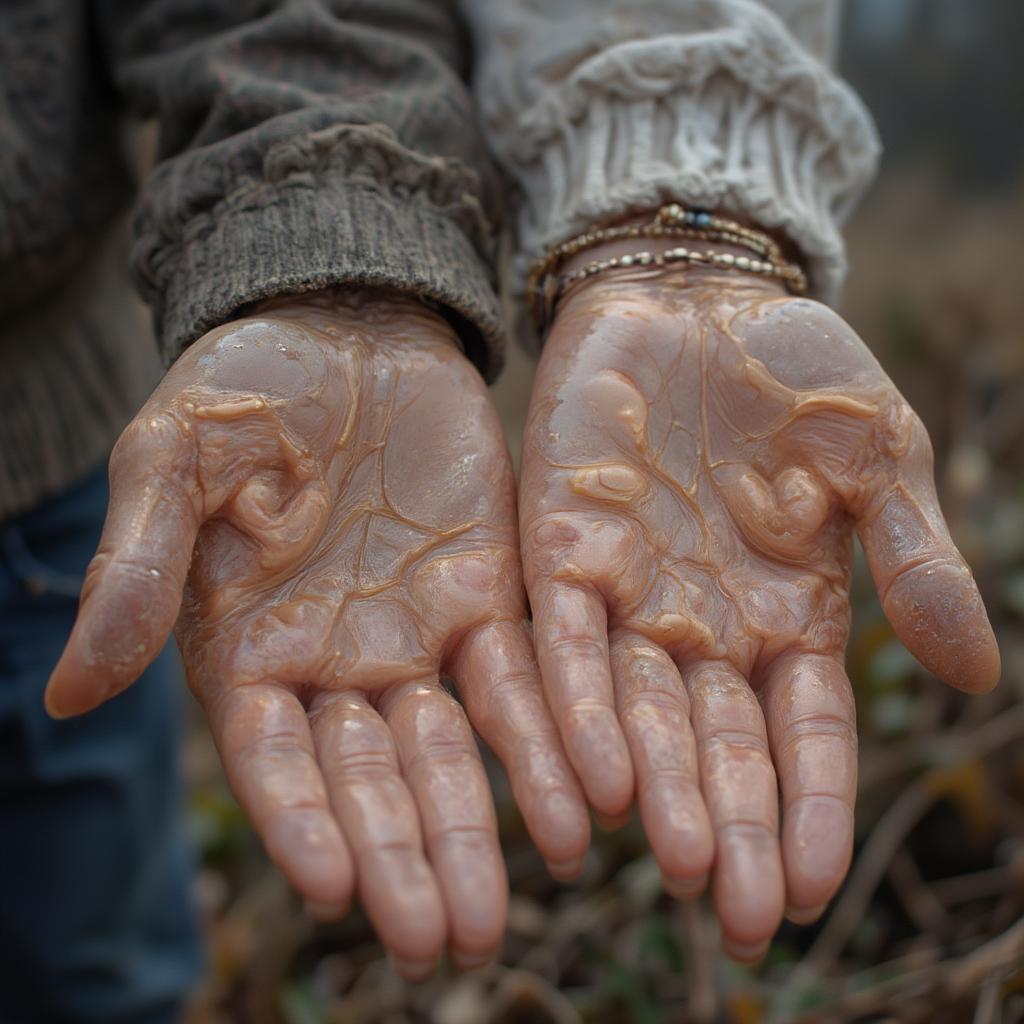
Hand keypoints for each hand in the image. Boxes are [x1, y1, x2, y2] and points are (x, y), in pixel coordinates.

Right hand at [47, 291, 587, 976]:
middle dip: (403, 856)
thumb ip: (137, 568)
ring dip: (479, 826)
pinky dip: (549, 741)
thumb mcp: (174, 461)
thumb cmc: (245, 388)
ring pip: (452, 749)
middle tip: (440, 941)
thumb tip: (70, 689)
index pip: (272, 756)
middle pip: (371, 777)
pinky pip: (524, 678)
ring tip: (506, 910)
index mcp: (249, 646)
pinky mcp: (491, 595)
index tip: (332, 889)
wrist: (346, 328)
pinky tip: (582, 805)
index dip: (300, 819)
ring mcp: (420, 634)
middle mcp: (338, 663)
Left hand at [519, 264, 998, 959]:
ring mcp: (629, 593)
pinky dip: (580, 710)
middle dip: (731, 830)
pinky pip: (565, 645)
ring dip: (658, 792)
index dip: (811, 810)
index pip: (804, 734)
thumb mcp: (877, 458)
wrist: (693, 296)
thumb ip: (916, 561)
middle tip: (737, 920)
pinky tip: (595, 780)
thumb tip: (976, 674)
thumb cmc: (792, 375)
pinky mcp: (561, 550)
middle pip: (719, 747)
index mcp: (786, 614)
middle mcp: (704, 625)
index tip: (811, 891)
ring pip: (640, 714)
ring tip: (677, 870)